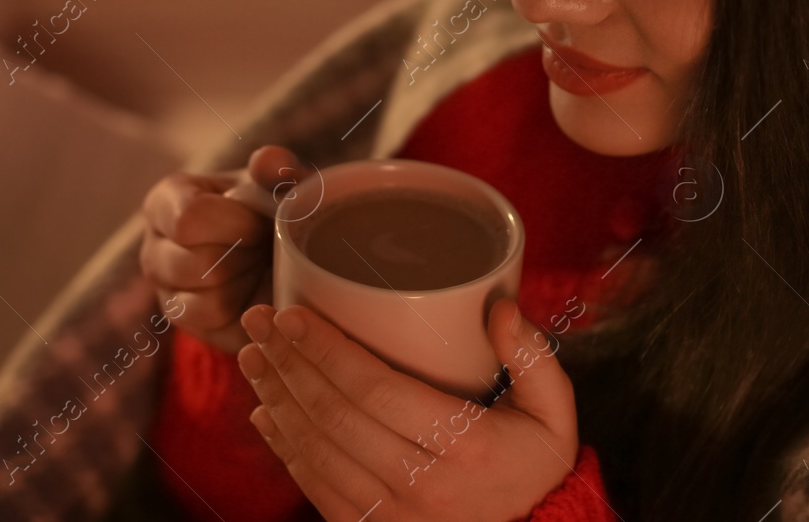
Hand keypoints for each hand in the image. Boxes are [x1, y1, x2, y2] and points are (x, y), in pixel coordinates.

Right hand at [139, 146, 312, 352]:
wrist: (280, 253)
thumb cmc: (272, 209)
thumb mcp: (280, 183)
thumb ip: (277, 168)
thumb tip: (267, 163)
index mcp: (167, 200)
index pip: (189, 218)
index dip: (236, 223)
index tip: (263, 222)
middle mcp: (154, 247)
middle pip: (196, 264)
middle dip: (243, 257)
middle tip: (265, 246)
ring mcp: (164, 290)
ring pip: (204, 300)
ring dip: (244, 284)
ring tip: (258, 265)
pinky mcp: (184, 323)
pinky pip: (211, 325)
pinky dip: (243, 310)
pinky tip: (256, 291)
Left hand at [237, 298, 579, 521]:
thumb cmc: (538, 467)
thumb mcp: (554, 412)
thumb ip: (534, 357)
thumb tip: (498, 307)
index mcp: (463, 447)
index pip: (377, 390)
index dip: (327, 350)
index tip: (293, 314)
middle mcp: (420, 485)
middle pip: (334, 415)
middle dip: (288, 363)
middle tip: (258, 321)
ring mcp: (391, 516)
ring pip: (315, 451)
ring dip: (277, 399)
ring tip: (254, 356)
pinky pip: (315, 487)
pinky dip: (284, 447)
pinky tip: (264, 410)